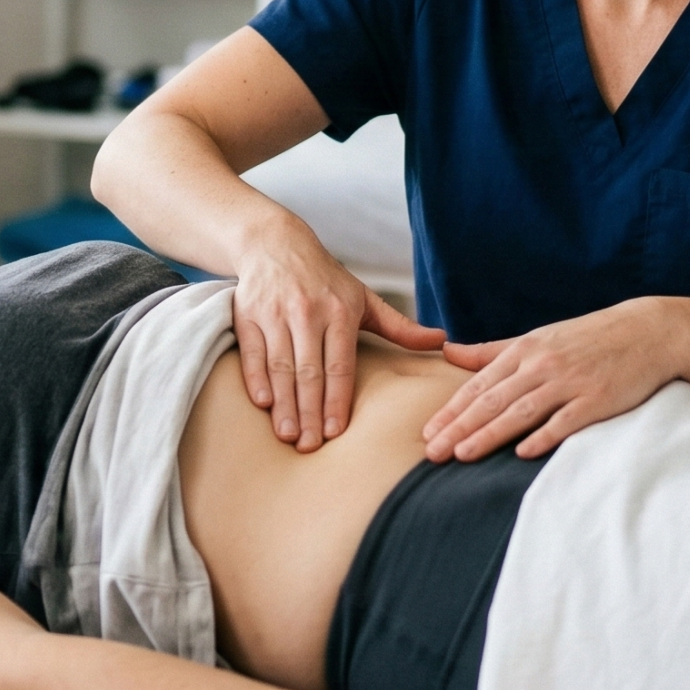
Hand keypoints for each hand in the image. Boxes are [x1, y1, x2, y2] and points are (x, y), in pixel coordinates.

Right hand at [234, 226, 443, 451]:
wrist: (275, 243)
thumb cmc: (325, 279)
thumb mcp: (363, 298)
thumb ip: (399, 326)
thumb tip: (441, 342)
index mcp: (339, 311)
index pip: (339, 365)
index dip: (337, 400)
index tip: (336, 432)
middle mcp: (306, 313)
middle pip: (309, 371)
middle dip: (309, 412)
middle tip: (310, 446)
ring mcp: (274, 313)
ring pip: (279, 366)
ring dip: (283, 404)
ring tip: (287, 435)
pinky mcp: (247, 315)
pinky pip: (251, 352)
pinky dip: (255, 378)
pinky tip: (262, 404)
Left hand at [425, 301, 678, 461]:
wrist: (647, 331)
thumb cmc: (587, 338)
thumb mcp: (537, 337)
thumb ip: (492, 351)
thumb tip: (448, 352)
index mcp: (525, 350)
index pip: (479, 385)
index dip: (451, 410)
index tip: (426, 432)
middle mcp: (542, 365)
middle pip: (492, 401)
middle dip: (459, 427)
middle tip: (431, 452)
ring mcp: (570, 382)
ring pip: (521, 411)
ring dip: (489, 434)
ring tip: (462, 454)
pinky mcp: (598, 398)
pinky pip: (565, 420)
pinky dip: (543, 435)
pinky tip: (522, 453)